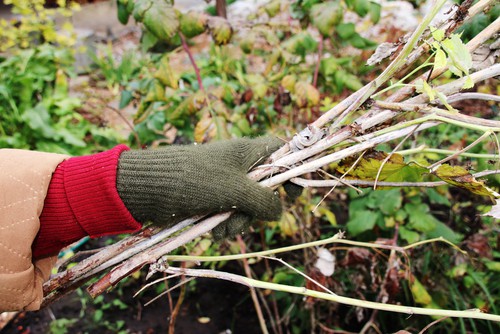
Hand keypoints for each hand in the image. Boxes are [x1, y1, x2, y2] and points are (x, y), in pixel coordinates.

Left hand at [116, 137, 288, 238]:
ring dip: (238, 222)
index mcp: (247, 151)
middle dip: (257, 209)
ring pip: (246, 205)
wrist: (149, 189)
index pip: (279, 149)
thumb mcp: (236, 191)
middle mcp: (237, 165)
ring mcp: (223, 181)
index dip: (292, 166)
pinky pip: (227, 214)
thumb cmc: (195, 181)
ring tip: (220, 229)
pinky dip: (223, 224)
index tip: (295, 190)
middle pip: (264, 187)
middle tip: (245, 217)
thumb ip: (264, 200)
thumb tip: (278, 211)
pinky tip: (212, 231)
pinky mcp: (210, 197)